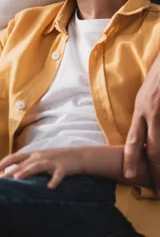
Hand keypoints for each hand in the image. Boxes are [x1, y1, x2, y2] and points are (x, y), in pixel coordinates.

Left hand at [0, 148, 83, 188]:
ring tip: (17, 178)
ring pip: (37, 166)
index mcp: (33, 154)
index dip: (3, 163)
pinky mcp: (63, 168)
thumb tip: (10, 174)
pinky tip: (50, 187)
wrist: (79, 155)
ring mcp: (51, 161)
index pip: (14, 157)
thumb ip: (27, 165)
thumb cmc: (56, 159)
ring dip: (26, 171)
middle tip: (0, 179)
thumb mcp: (40, 159)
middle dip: (10, 170)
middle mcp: (40, 156)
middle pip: (22, 162)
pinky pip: (58, 175)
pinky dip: (54, 180)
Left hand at [124, 54, 159, 192]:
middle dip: (154, 170)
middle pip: (152, 148)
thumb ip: (144, 115)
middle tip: (157, 189)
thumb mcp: (146, 96)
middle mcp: (152, 113)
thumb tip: (143, 136)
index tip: (128, 176)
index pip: (132, 140)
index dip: (130, 159)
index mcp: (141, 110)